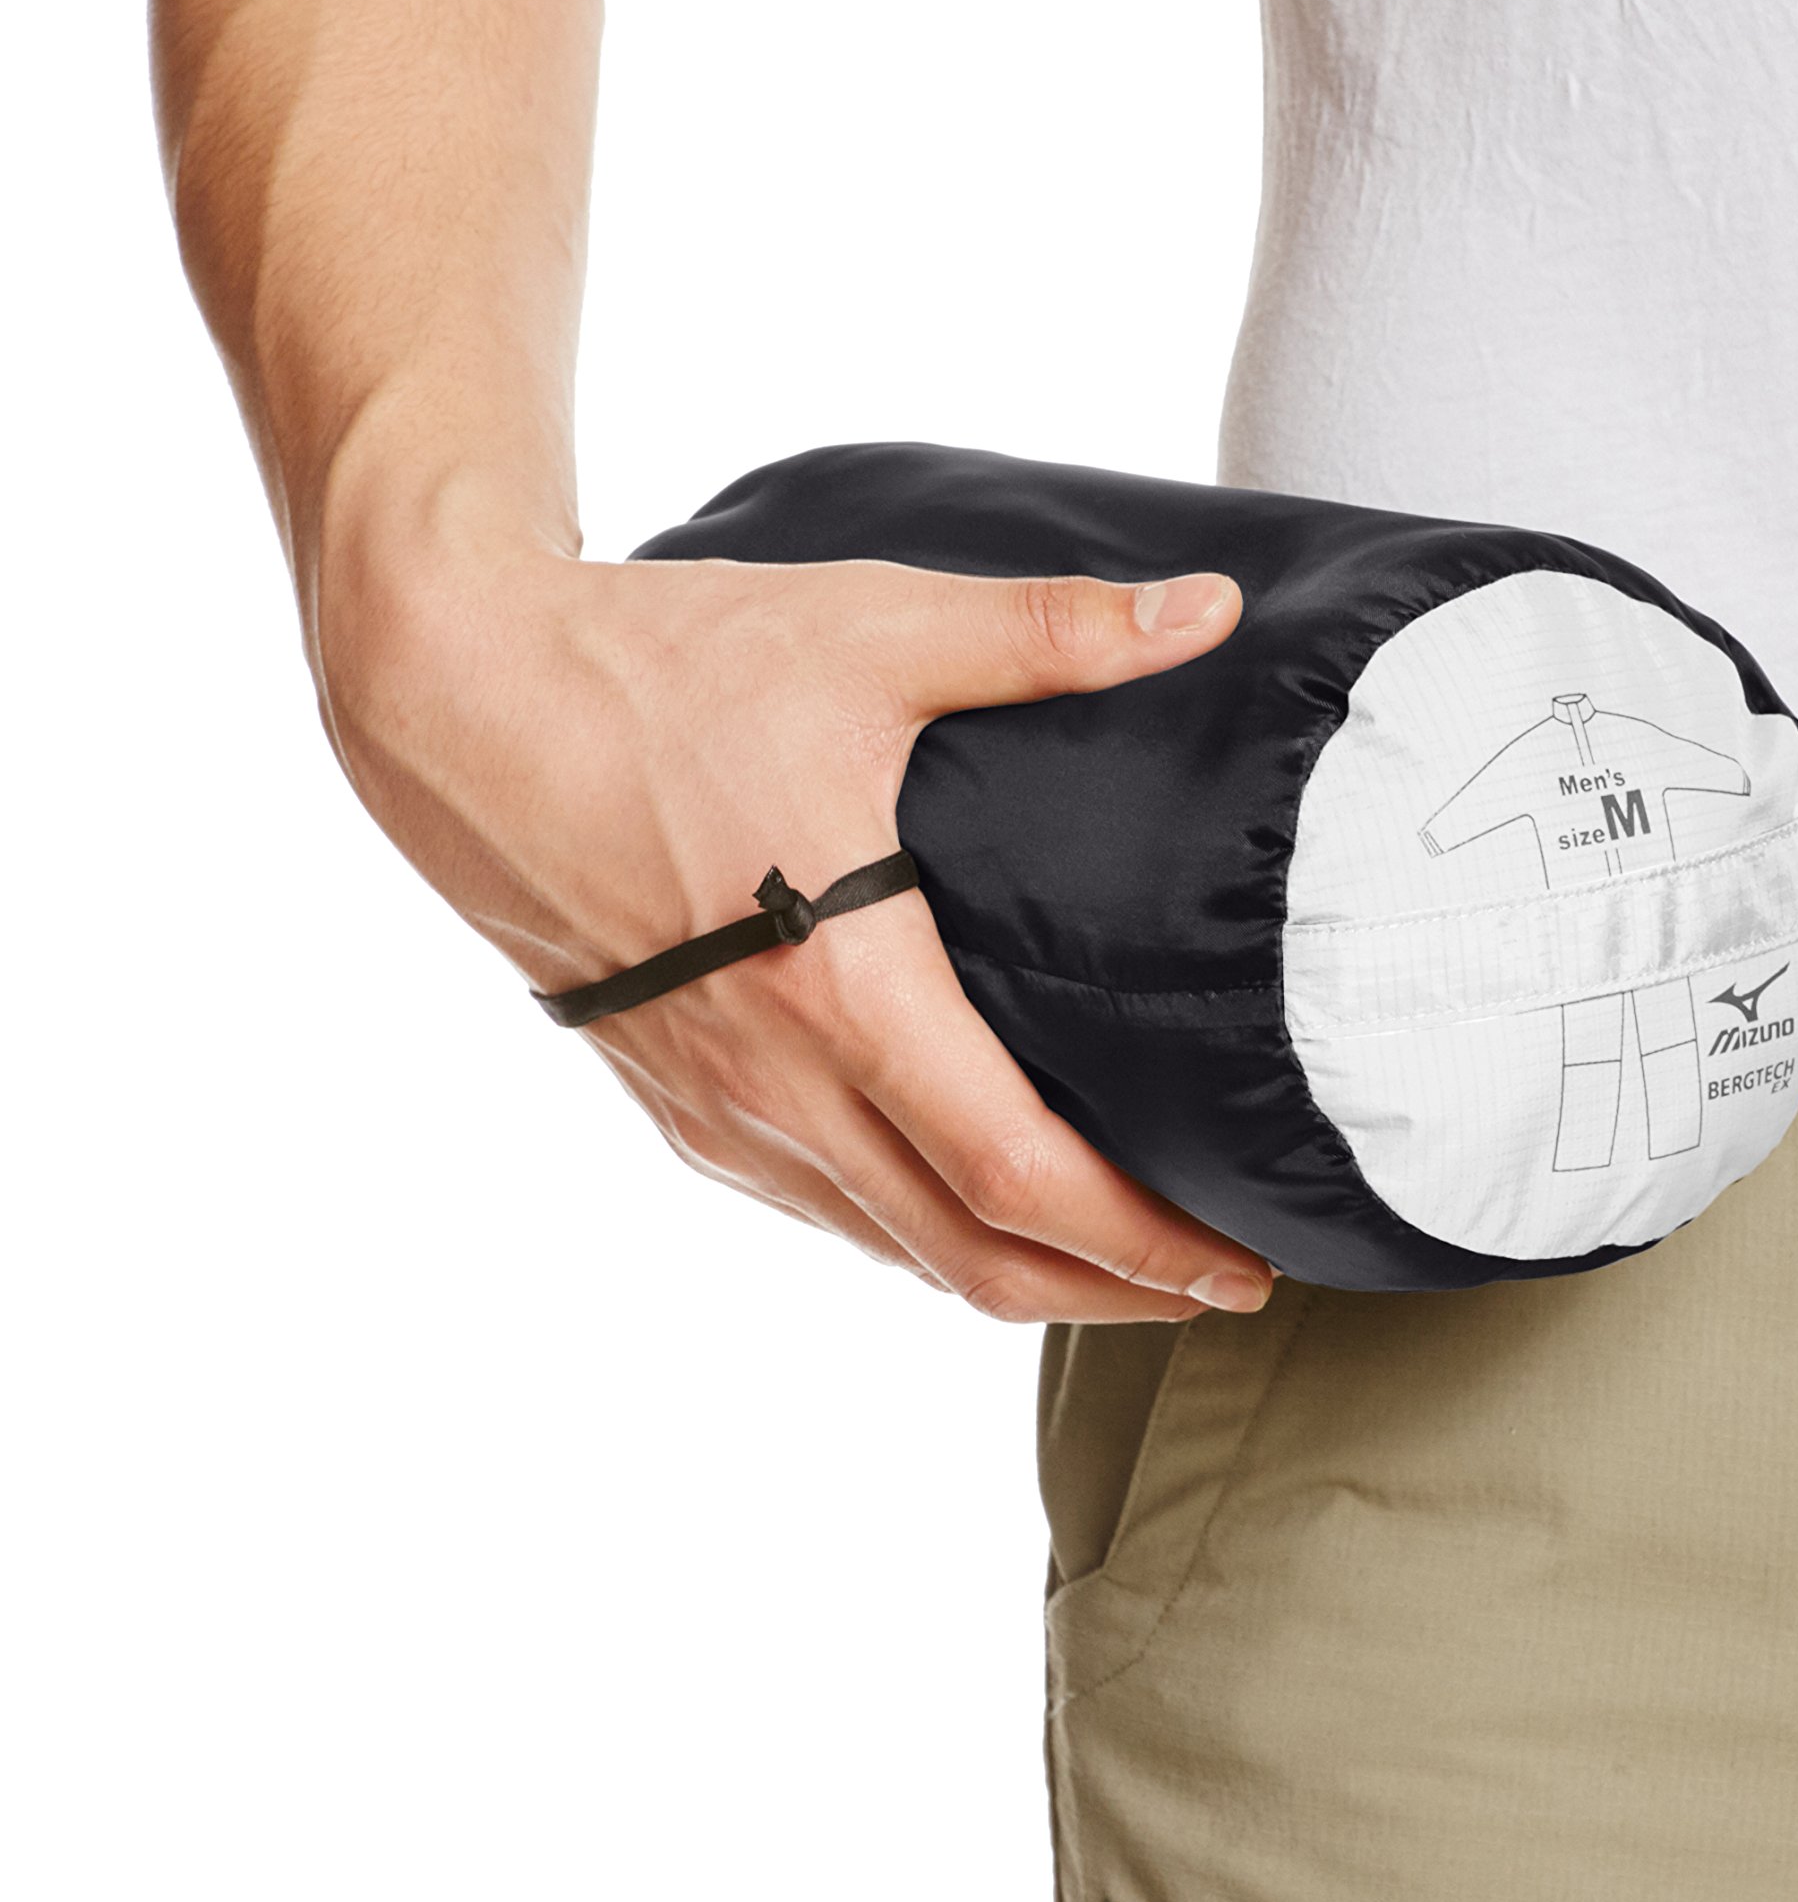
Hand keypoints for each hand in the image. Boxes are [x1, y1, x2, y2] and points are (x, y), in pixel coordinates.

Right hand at [320, 541, 1275, 1322]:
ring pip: (882, 1245)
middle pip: (964, 1255)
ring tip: (1109, 1261)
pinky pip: (809, 1204)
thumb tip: (1210, 609)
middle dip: (1104, 1292)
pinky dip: (904, 1232)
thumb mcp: (871, 630)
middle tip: (1211, 1288)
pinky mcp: (663, 1088)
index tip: (1236, 1261)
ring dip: (1006, 1274)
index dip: (1142, 1242)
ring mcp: (709, 1100)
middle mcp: (774, 1078)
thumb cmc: (660, 663)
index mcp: (843, 988)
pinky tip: (951, 1196)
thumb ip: (1050, 634)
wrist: (458, 693)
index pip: (1018, 1176)